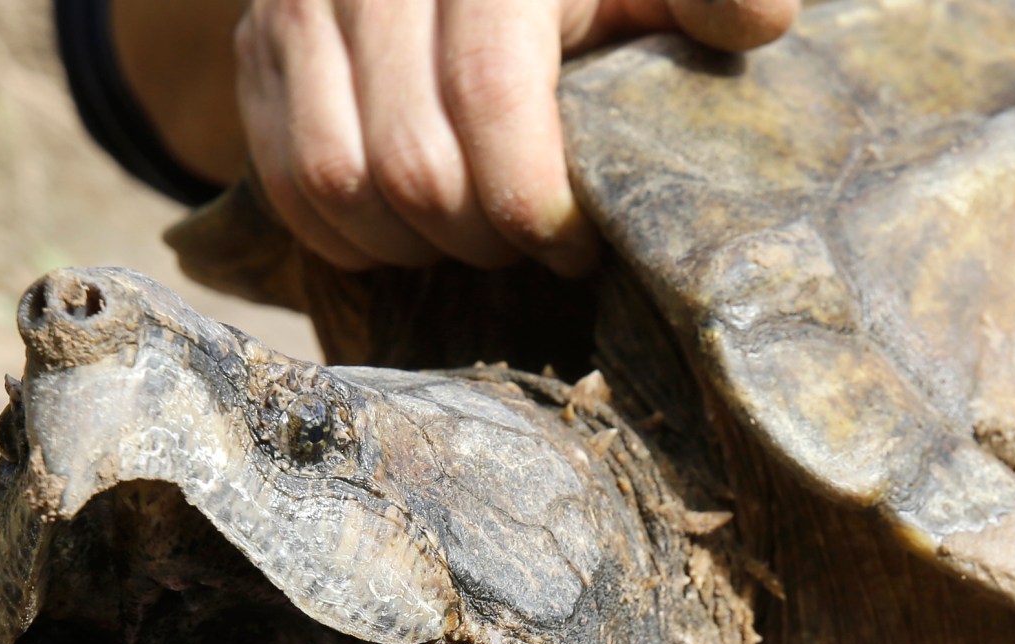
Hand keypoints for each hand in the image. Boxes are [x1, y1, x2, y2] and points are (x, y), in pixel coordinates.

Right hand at [233, 0, 796, 275]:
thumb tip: (753, 20)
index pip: (491, 97)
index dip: (535, 203)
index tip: (579, 245)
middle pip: (412, 162)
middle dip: (481, 238)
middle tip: (530, 248)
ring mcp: (305, 2)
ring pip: (336, 182)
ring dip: (412, 245)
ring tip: (473, 239)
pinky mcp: (261, 40)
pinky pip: (282, 178)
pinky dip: (343, 234)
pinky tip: (406, 235)